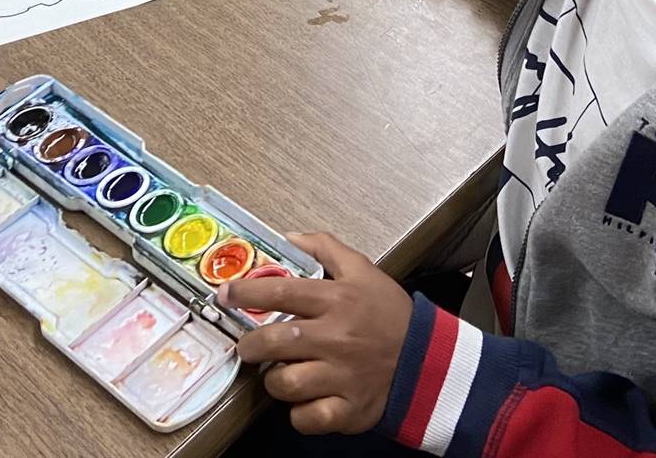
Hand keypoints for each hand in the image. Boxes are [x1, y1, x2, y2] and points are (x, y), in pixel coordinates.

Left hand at [223, 232, 415, 436]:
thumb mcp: (363, 270)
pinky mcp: (347, 409)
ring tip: (280, 373)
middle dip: (252, 345)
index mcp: (337, 301)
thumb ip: (326, 249)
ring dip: (275, 380)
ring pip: (286, 383)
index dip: (247, 292)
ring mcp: (342, 376)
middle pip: (276, 342)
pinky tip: (304, 401)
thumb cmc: (391, 316)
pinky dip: (299, 414)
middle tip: (249, 346)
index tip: (226, 295)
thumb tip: (290, 237)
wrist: (428, 361)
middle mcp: (337, 338)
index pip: (281, 292)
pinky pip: (306, 418)